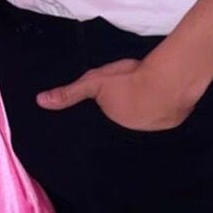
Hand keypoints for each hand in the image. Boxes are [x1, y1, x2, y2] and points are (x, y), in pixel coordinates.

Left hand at [37, 49, 200, 132]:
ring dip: (146, 110)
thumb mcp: (94, 82)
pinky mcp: (173, 123)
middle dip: (127, 109)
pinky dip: (163, 110)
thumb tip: (39, 101)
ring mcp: (153, 129)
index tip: (112, 102)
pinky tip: (165, 98)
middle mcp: (131, 131)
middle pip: (126, 119)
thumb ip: (69, 93)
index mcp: (111, 122)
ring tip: (147, 95)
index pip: (106, 120)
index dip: (109, 109)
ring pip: (145, 119)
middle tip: (130, 93)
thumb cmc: (128, 81)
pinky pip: (164, 117)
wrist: (168, 81)